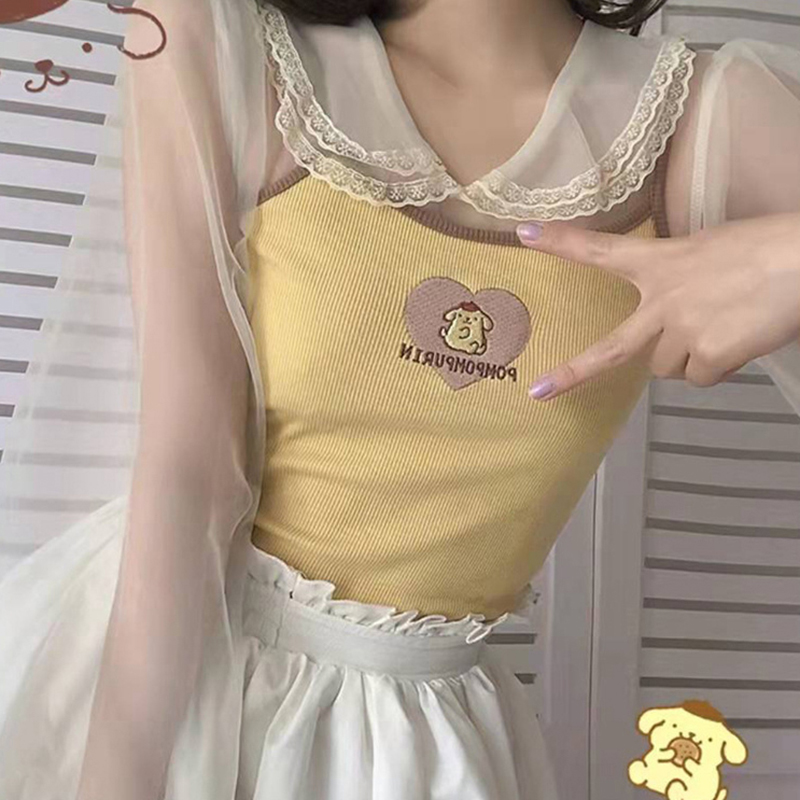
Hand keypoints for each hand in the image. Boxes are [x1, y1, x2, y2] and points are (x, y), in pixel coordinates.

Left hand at [516, 212, 799, 400]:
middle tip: (540, 393)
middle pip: (612, 349)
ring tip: (725, 327)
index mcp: (662, 262)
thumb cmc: (769, 248)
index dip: (562, 242)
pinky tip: (741, 340)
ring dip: (688, 357)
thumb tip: (681, 320)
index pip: (602, 249)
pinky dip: (719, 367)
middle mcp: (664, 299)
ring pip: (668, 368)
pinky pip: (702, 378)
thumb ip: (681, 281)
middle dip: (574, 374)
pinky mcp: (709, 356)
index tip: (524, 233)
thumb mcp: (709, 252)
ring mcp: (684, 331)